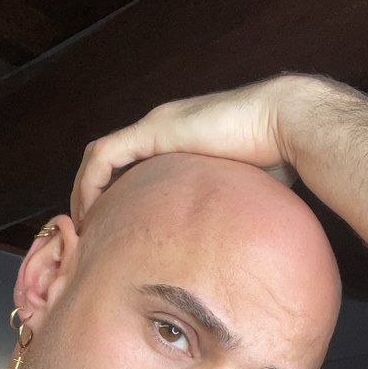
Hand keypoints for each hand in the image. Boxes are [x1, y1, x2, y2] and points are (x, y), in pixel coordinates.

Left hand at [70, 75, 303, 223]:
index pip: (133, 164)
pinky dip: (90, 182)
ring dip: (84, 189)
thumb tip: (228, 243)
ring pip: (100, 156)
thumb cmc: (275, 158)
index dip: (116, 193)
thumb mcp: (238, 190)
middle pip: (110, 159)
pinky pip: (105, 154)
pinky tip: (90, 210)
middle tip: (91, 230)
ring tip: (84, 225)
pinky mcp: (154, 130)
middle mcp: (161, 129)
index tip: (113, 227)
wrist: (283, 125)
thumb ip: (222, 206)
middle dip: (93, 194)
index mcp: (179, 141)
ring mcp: (155, 126)